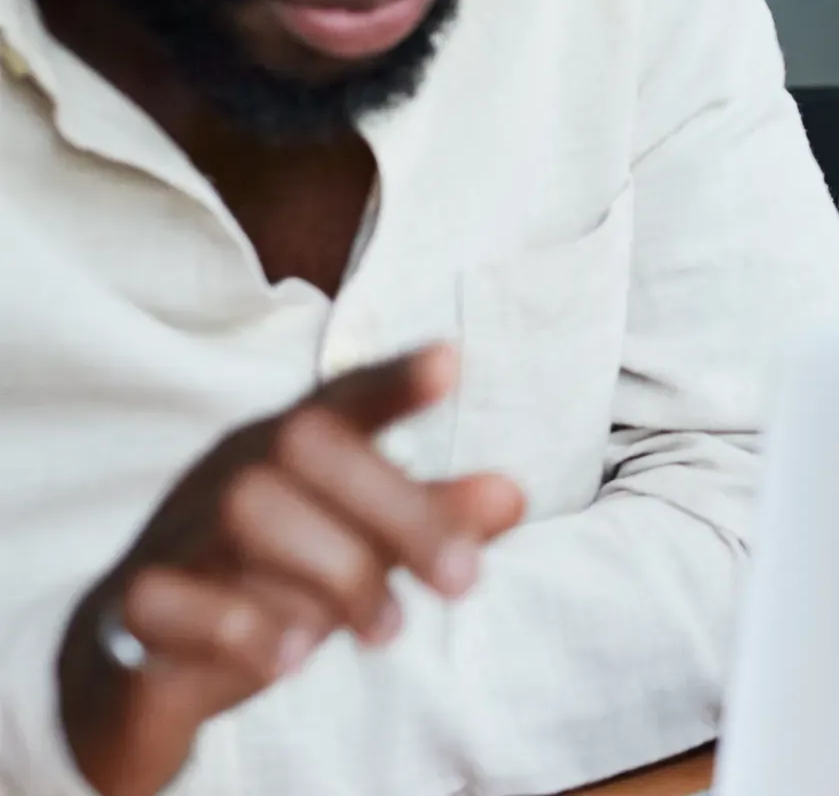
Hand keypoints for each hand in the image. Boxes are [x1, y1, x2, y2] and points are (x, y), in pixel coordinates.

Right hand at [57, 346, 524, 795]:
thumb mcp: (355, 554)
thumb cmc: (264, 589)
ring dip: (334, 571)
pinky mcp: (128, 607)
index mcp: (285, 449)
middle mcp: (228, 472)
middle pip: (304, 445)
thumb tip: (514, 495)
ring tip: (385, 630)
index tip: (453, 359)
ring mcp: (173, 532)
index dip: (392, 378)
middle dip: (397, 510)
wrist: (133, 675)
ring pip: (246, 509)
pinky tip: (292, 659)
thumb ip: (430, 522)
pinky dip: (241, 626)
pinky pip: (169, 595)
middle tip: (463, 581)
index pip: (338, 396)